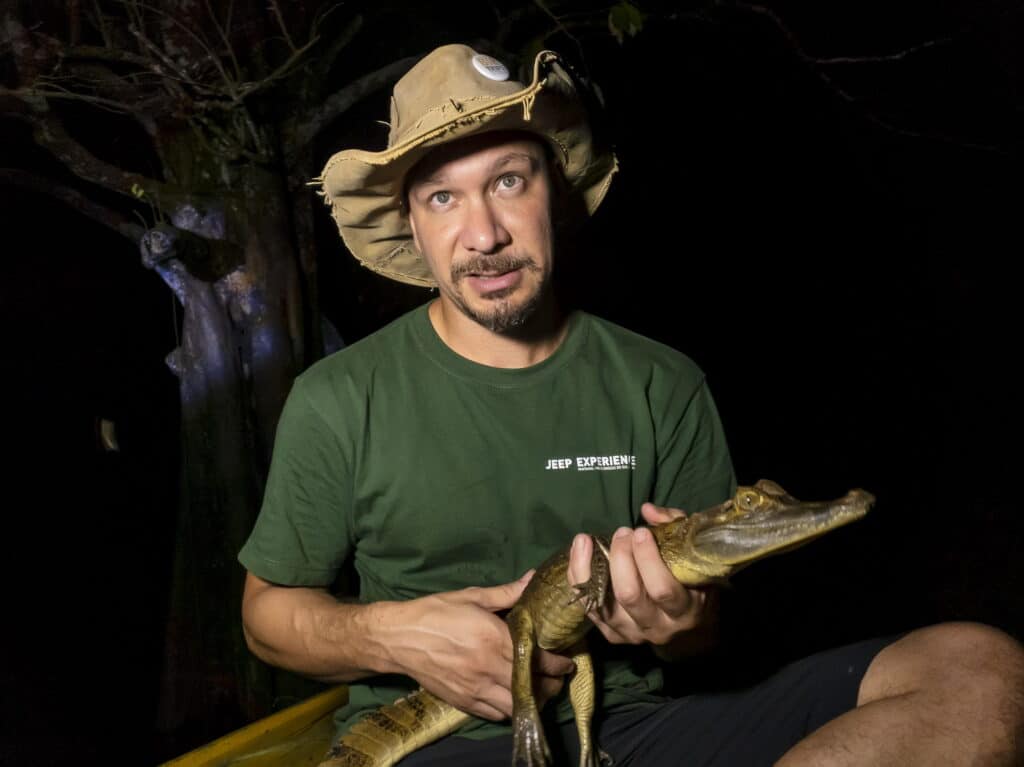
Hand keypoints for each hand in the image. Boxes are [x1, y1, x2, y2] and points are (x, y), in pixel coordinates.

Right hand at [386, 572, 575, 720]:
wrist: (397, 638)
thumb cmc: (434, 612)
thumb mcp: (472, 597)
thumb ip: (507, 593)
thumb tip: (533, 578)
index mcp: (493, 639)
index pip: (537, 659)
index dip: (558, 664)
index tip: (566, 661)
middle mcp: (487, 668)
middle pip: (532, 687)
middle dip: (551, 685)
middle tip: (557, 677)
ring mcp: (474, 689)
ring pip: (516, 706)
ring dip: (532, 700)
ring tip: (538, 690)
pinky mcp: (463, 702)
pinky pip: (495, 714)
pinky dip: (510, 708)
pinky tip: (512, 697)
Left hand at [567, 503, 709, 646]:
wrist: (686, 626)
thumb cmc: (690, 581)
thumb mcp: (691, 554)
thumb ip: (673, 527)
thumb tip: (647, 510)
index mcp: (685, 611)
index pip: (662, 589)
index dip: (647, 558)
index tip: (640, 531)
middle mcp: (658, 628)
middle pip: (629, 595)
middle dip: (620, 558)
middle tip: (622, 533)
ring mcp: (632, 634)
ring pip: (602, 605)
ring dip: (589, 568)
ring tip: (586, 539)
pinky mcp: (611, 634)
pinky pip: (588, 607)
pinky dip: (578, 578)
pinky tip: (578, 553)